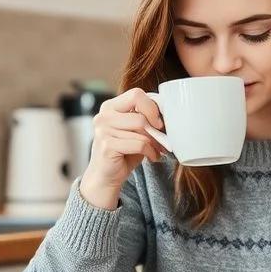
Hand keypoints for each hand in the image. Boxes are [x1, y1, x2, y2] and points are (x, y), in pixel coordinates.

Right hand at [78, 88, 166, 209]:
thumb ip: (145, 118)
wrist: (105, 177)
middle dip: (155, 130)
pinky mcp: (107, 145)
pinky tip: (151, 157)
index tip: (158, 122)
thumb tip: (167, 114)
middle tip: (161, 140)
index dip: (152, 107)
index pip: (136, 94)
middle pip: (140, 115)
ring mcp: (103, 130)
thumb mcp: (135, 131)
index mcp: (110, 106)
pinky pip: (139, 144)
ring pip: (142, 131)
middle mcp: (104, 116)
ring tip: (156, 150)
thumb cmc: (124, 152)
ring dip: (154, 143)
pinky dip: (150, 152)